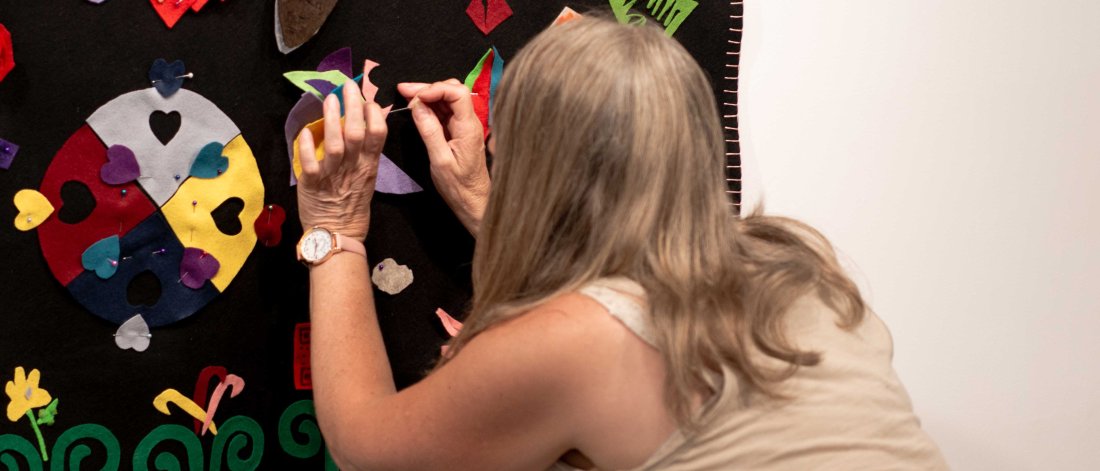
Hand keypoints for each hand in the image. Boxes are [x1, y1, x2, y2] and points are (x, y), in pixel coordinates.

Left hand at [297, 74, 386, 240]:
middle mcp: (353, 168)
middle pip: (356, 132)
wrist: (337, 234)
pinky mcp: (312, 183)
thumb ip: (365, 154)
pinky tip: (305, 132)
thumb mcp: (367, 178)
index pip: (378, 134)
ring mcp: (332, 175)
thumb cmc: (352, 206)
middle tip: (348, 86)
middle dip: (353, 106)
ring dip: (332, 119)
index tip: (367, 98)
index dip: (374, 113)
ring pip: (334, 144)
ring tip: (330, 100)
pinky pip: (309, 162)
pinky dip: (307, 146)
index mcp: (368, 165)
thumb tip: (361, 126)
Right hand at [397, 80, 489, 235]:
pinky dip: (430, 106)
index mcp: (468, 128)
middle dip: (427, 88)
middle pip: (452, 91)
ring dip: (427, 95)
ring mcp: (464, 126)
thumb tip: (417, 106)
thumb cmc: (459, 186)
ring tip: (405, 95)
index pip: (457, 93)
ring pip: (447, 100)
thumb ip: (430, 131)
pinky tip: (416, 107)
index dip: (435, 89)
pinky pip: (445, 112)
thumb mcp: (440, 161)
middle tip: (403, 90)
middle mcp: (469, 123)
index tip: (415, 96)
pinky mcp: (458, 132)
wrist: (474, 201)